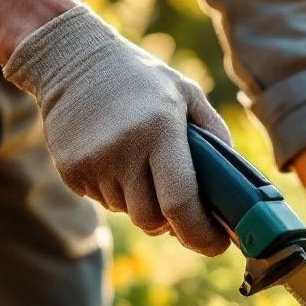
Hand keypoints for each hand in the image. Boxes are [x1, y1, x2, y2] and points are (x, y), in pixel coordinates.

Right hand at [3, 4, 231, 255]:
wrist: (73, 61)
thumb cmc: (141, 80)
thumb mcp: (187, 94)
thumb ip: (215, 135)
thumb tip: (234, 186)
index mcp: (159, 129)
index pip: (180, 202)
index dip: (201, 233)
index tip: (216, 244)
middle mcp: (124, 149)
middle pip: (153, 219)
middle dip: (172, 221)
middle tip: (179, 203)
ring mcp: (93, 163)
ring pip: (129, 213)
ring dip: (143, 202)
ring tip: (141, 163)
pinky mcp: (71, 172)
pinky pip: (105, 203)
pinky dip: (118, 192)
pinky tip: (116, 159)